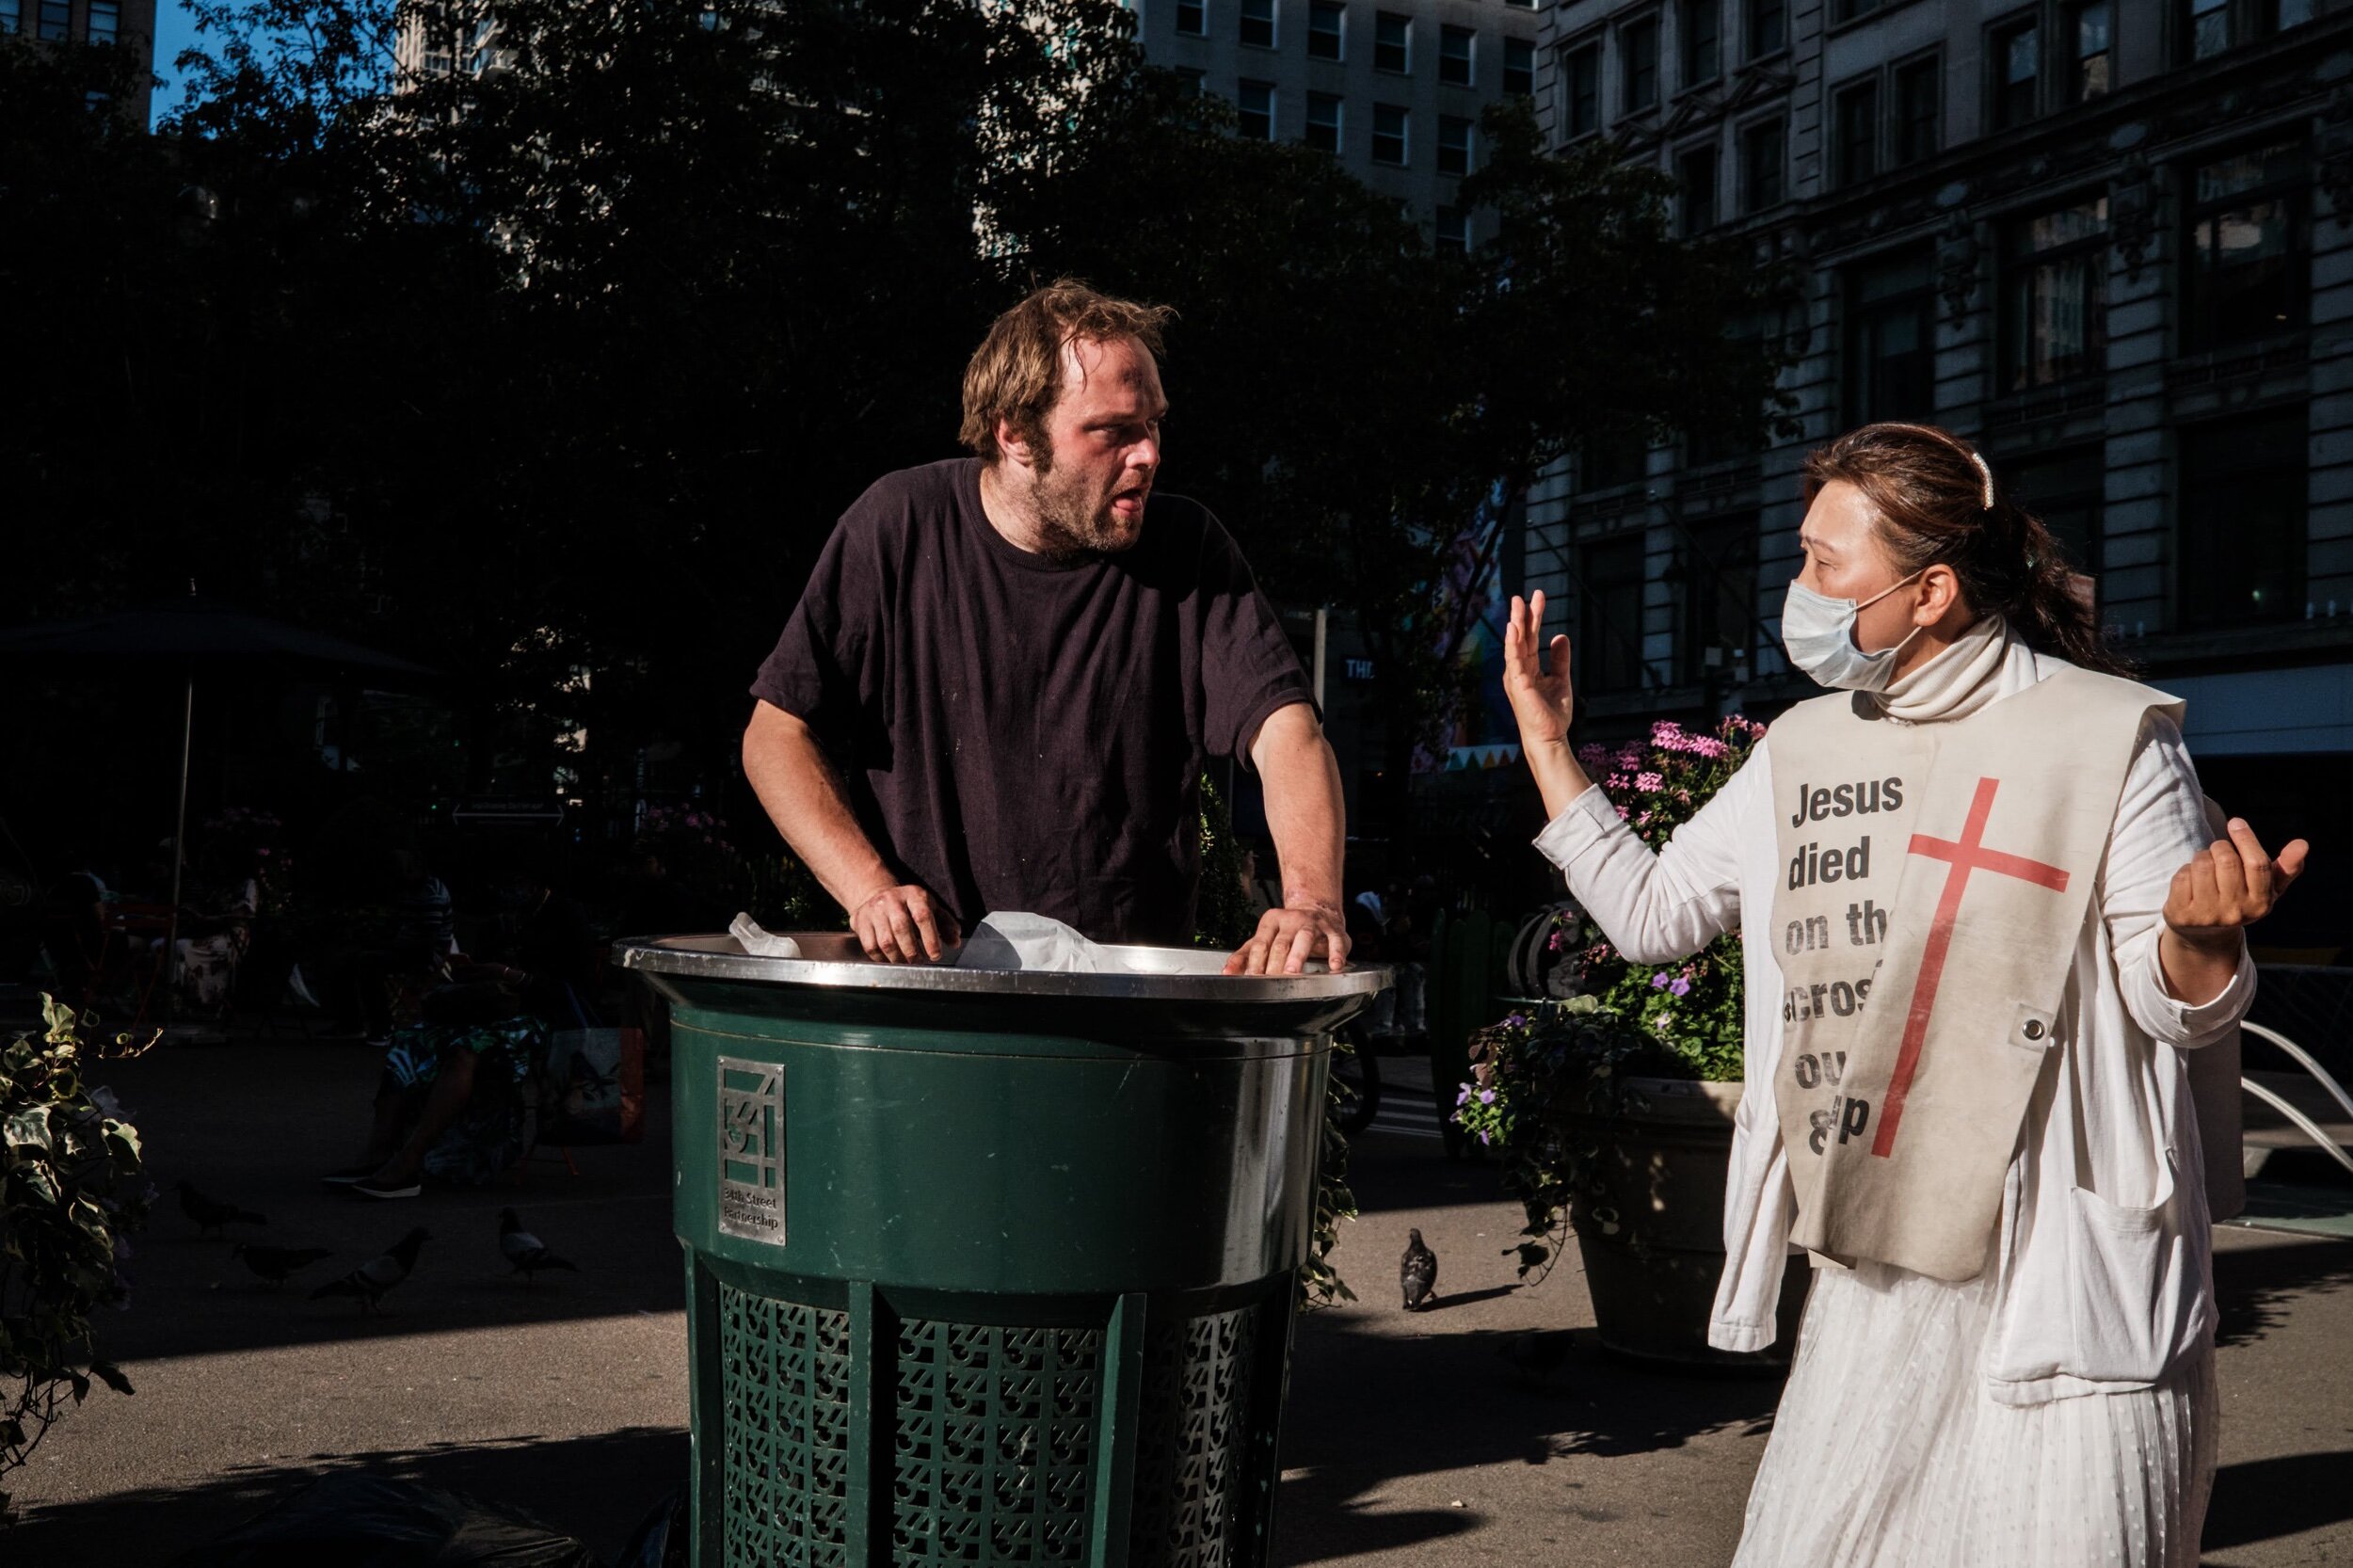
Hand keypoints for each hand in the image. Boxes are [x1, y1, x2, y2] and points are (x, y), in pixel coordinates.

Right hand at [852, 884, 959, 962]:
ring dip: (898, 958)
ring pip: (885, 941)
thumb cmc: (910, 906)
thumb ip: (945, 925)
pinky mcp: (860, 921)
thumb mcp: (930, 909)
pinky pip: (871, 946)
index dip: (931, 938)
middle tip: (919, 962)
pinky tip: (891, 960)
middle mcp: (892, 899)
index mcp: (914, 895)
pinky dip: (883, 959)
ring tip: (906, 963)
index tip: (935, 955)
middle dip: (912, 951)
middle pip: (901, 929)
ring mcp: (874, 910)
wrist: (876, 894)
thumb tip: (955, 942)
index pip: (922, 916)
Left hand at [1223, 900, 1349, 975]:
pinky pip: (1334, 941)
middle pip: (1280, 944)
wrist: (1316, 910)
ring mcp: (1313, 924)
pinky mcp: (1332, 929)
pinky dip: (1335, 954)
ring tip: (1292, 972)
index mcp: (1271, 921)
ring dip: (1298, 956)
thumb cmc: (1287, 930)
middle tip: (1270, 982)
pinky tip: (1334, 967)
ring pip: (1304, 939)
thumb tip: (1227, 973)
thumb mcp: (1264, 938)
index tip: (1252, 979)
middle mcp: (1291, 920)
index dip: (1255, 963)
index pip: (1260, 944)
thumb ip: (1245, 955)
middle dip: (1274, 964)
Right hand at [1504, 591, 1574, 749]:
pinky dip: (1513, 644)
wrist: (1550, 737)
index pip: (1530, 638)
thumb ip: (1560, 659)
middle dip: (1522, 615)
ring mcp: (1516, 677)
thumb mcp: (1561, 679)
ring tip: (1517, 605)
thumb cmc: (1552, 714)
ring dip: (1516, 624)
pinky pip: (1514, 660)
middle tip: (1523, 595)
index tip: (1538, 597)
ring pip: (1515, 645)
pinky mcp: (1518, 685)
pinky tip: (1513, 629)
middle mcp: (1518, 670)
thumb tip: (1559, 636)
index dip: (1534, 617)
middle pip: (1520, 638)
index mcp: (1528, 668)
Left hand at [2163, 819, 2307, 948]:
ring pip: (2202, 864)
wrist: (2206, 934)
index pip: (2256, 864)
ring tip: (2205, 867)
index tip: (2236, 822)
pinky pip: (2181, 876)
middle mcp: (2236, 912)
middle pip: (2227, 860)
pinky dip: (2184, 871)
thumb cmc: (2241, 900)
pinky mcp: (2182, 915)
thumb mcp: (2267, 888)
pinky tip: (2191, 882)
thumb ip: (2286, 867)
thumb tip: (2303, 844)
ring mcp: (2208, 915)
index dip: (2246, 839)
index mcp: (2261, 903)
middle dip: (2220, 847)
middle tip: (2218, 852)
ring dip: (2201, 857)